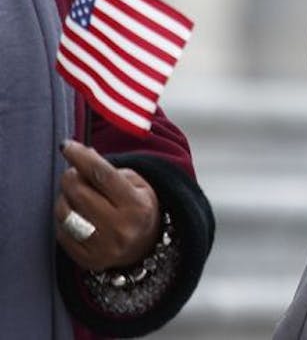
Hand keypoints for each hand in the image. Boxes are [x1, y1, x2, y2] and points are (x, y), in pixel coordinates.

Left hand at [53, 140, 160, 270]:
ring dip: (64, 199)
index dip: (82, 158)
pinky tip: (75, 216)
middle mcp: (120, 227)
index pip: (103, 175)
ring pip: (66, 214)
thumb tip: (82, 156)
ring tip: (74, 196)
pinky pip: (62, 234)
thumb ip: (110, 171)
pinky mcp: (87, 260)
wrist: (144, 248)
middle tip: (74, 173)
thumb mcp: (137, 185)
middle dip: (71, 177)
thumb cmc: (138, 208)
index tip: (67, 145)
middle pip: (79, 193)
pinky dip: (63, 220)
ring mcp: (103, 246)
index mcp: (136, 205)